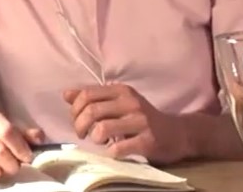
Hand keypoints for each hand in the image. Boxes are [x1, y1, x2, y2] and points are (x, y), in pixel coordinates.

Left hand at [64, 83, 186, 163]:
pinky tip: (113, 151)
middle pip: (92, 111)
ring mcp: (140, 121)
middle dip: (80, 126)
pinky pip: (119, 148)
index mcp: (121, 91)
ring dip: (94, 138)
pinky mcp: (147, 141)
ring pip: (102, 128)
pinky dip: (110, 152)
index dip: (75, 110)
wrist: (176, 133)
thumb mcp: (119, 103)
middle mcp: (131, 102)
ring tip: (99, 142)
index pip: (87, 94)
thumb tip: (66, 94)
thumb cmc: (142, 119)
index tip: (76, 122)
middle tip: (83, 135)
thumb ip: (93, 98)